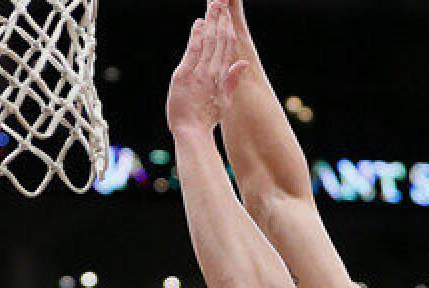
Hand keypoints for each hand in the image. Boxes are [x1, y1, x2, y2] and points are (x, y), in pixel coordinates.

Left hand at [166, 1, 247, 135]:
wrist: (192, 132)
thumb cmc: (206, 120)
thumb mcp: (224, 101)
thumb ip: (232, 80)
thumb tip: (243, 62)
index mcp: (221, 77)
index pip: (227, 48)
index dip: (227, 29)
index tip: (227, 15)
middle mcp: (212, 72)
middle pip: (219, 40)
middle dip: (221, 19)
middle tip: (221, 1)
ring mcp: (199, 73)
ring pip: (208, 42)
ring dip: (211, 22)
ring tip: (214, 5)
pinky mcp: (184, 76)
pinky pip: (193, 52)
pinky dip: (196, 36)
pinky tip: (199, 23)